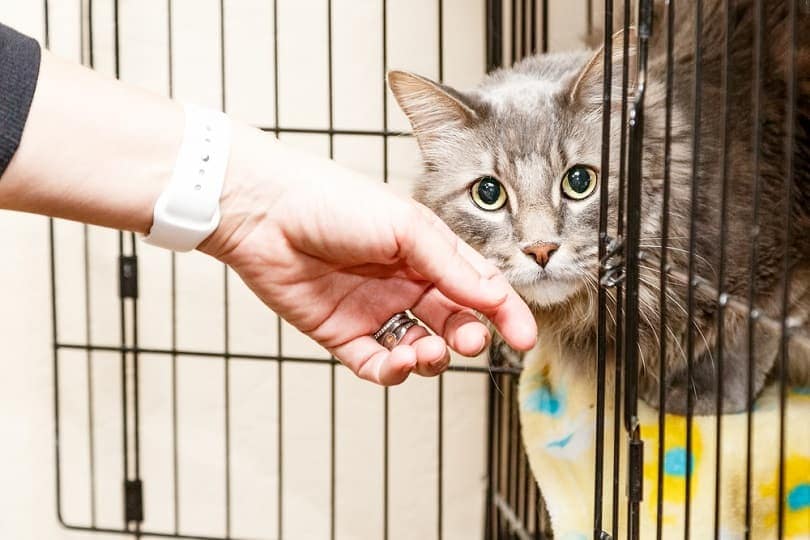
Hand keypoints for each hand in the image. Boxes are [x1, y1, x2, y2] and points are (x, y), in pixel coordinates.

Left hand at [200, 127, 536, 384]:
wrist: (264, 212)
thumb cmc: (333, 201)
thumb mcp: (405, 225)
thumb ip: (450, 264)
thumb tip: (494, 297)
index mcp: (426, 251)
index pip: (476, 286)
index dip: (503, 312)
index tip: (524, 338)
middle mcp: (405, 282)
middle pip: (452, 322)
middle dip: (467, 337)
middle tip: (468, 341)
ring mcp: (374, 310)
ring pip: (420, 348)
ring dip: (432, 357)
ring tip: (427, 351)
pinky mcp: (342, 334)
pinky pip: (378, 364)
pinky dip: (395, 371)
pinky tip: (400, 360)